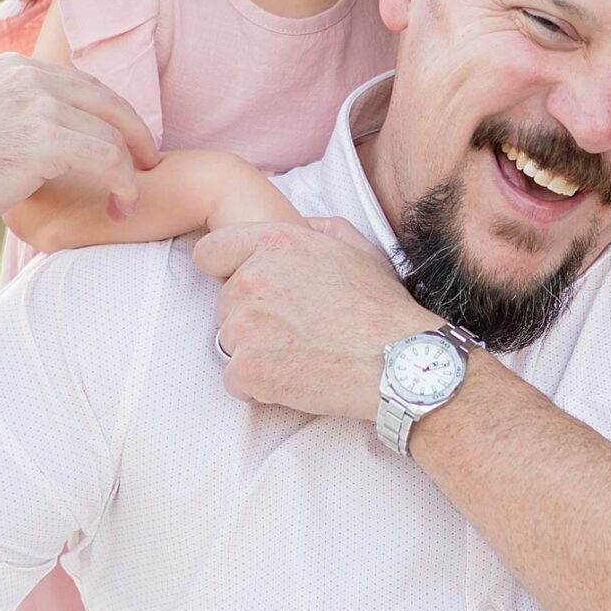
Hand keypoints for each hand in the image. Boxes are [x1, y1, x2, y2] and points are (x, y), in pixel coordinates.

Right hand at [0, 55, 159, 251]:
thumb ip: (16, 114)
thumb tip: (48, 129)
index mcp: (13, 67)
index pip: (84, 85)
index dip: (114, 116)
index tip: (128, 147)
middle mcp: (26, 76)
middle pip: (108, 100)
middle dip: (136, 136)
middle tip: (149, 167)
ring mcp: (34, 104)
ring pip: (112, 132)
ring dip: (131, 170)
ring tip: (129, 201)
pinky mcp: (42, 140)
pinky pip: (108, 158)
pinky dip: (124, 185)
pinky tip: (121, 209)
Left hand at [195, 215, 433, 419]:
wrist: (400, 365)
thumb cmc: (383, 309)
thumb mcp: (359, 249)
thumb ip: (320, 228)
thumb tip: (301, 223)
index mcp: (275, 242)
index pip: (210, 252)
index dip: (228, 272)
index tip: (253, 291)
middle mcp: (252, 278)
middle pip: (224, 304)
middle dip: (252, 318)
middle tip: (295, 331)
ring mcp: (245, 325)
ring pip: (228, 342)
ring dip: (256, 352)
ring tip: (300, 356)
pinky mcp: (247, 368)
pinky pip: (235, 380)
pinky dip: (259, 387)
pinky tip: (295, 380)